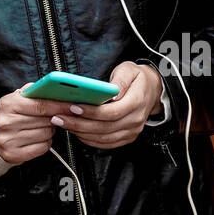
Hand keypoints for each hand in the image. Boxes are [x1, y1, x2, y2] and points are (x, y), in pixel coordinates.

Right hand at [0, 83, 84, 166]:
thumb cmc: (9, 115)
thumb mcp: (15, 99)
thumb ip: (32, 92)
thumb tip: (53, 89)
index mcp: (8, 104)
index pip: (40, 105)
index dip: (58, 106)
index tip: (71, 105)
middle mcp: (7, 122)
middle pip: (44, 120)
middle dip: (55, 118)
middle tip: (55, 116)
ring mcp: (9, 140)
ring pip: (45, 134)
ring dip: (50, 130)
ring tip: (43, 126)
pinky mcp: (14, 154)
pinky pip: (42, 147)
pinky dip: (45, 142)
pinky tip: (39, 137)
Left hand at [49, 61, 163, 150]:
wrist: (152, 90)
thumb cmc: (137, 78)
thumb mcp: (129, 70)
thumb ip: (120, 80)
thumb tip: (111, 92)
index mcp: (136, 102)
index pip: (112, 112)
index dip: (92, 112)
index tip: (74, 107)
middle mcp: (135, 120)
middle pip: (104, 128)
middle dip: (79, 124)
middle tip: (60, 118)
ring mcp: (131, 131)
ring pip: (104, 138)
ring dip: (81, 133)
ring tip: (64, 124)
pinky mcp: (126, 137)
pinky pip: (106, 143)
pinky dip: (90, 140)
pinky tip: (76, 132)